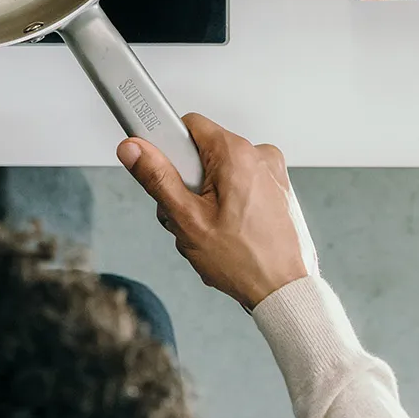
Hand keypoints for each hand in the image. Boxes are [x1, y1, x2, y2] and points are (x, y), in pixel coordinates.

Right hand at [118, 113, 308, 308]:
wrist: (285, 292)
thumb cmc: (245, 262)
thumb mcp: (188, 220)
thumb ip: (157, 178)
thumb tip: (133, 149)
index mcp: (238, 153)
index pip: (189, 125)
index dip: (169, 148)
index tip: (164, 170)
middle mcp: (260, 155)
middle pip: (202, 152)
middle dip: (187, 183)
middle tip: (192, 215)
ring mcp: (272, 173)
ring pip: (219, 171)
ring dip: (206, 198)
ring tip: (213, 230)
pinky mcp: (277, 189)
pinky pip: (239, 184)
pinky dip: (228, 204)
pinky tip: (229, 231)